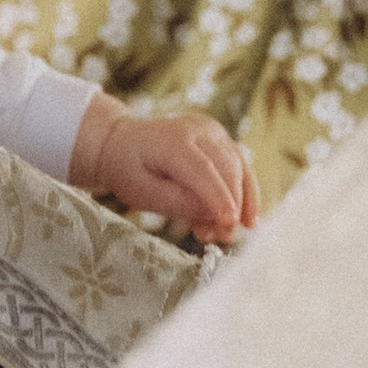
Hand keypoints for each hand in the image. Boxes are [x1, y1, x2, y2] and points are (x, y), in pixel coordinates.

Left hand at [78, 99, 258, 244]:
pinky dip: (243, 193)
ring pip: (239, 167)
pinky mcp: (220, 138)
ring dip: (239, 203)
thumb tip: (215, 215)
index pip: (202, 170)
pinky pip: (240, 166)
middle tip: (223, 238)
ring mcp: (211, 130)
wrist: (122, 143)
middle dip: (231, 206)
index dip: (219, 199)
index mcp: (171, 140)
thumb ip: (179, 203)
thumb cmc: (128, 170)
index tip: (229, 225)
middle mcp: (196, 129)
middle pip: (227, 168)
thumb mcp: (144, 194)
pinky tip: (244, 219)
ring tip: (223, 233)